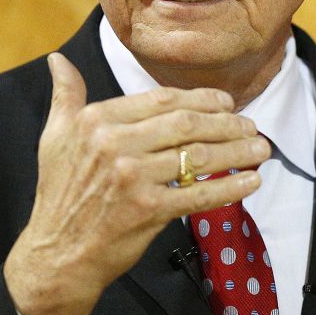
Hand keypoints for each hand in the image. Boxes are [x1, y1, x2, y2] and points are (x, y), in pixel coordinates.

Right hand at [4, 52, 268, 314]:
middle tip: (252, 126)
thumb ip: (66, 96)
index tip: (227, 103)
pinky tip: (251, 182)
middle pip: (187, 124)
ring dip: (237, 152)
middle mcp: (114, 144)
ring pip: (198, 156)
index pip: (163, 100)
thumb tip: (57, 59)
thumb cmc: (59, 194)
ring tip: (260, 149)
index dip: (202, 99)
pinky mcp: (148, 210)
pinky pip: (199, 195)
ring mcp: (132, 177)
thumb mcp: (54, 137)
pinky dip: (230, 188)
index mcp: (97, 120)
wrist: (56, 255)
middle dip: (228, 123)